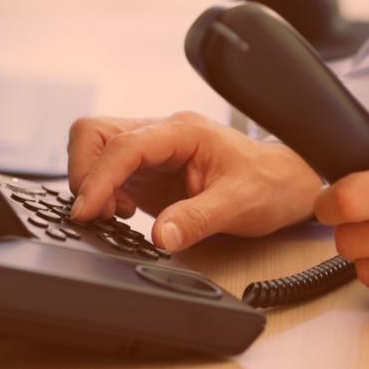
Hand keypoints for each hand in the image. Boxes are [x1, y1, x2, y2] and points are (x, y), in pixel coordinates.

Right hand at [67, 111, 322, 251]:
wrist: (283, 184)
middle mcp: (162, 135)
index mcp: (183, 132)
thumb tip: (159, 236)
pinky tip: (126, 213)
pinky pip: (109, 172)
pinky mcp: (149, 171)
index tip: (87, 210)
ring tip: (118, 214)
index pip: (124, 144)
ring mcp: (152, 151)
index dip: (99, 177)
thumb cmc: (267, 184)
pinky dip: (104, 193)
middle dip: (85, 172)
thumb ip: (197, 219)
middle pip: (95, 132)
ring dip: (93, 184)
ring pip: (96, 149)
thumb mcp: (238, 205)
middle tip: (96, 212)